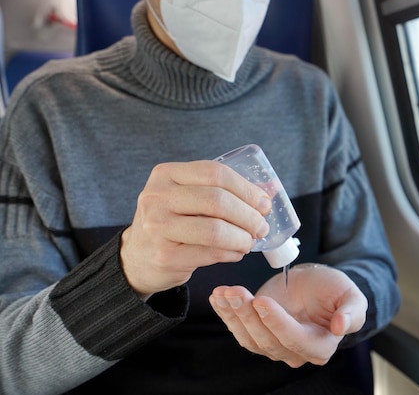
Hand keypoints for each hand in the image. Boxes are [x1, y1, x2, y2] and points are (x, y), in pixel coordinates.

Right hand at [120, 161, 271, 299]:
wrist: (138, 256)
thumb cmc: (172, 222)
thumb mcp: (189, 197)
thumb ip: (223, 191)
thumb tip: (269, 191)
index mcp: (166, 174)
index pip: (215, 173)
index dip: (246, 188)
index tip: (264, 203)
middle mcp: (157, 197)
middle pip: (217, 201)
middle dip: (248, 215)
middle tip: (262, 226)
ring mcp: (157, 227)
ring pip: (215, 230)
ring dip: (242, 237)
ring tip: (250, 241)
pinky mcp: (164, 256)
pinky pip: (210, 254)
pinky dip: (231, 253)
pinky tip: (236, 253)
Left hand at [208, 264, 367, 367]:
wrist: (317, 284)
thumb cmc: (335, 290)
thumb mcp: (351, 295)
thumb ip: (352, 311)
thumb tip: (342, 326)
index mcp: (321, 345)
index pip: (296, 339)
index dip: (277, 322)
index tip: (261, 301)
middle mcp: (296, 352)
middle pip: (268, 340)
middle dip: (248, 315)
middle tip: (235, 291)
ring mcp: (275, 345)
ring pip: (250, 338)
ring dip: (234, 315)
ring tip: (224, 292)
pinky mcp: (259, 335)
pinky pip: (240, 331)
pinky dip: (227, 315)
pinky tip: (219, 298)